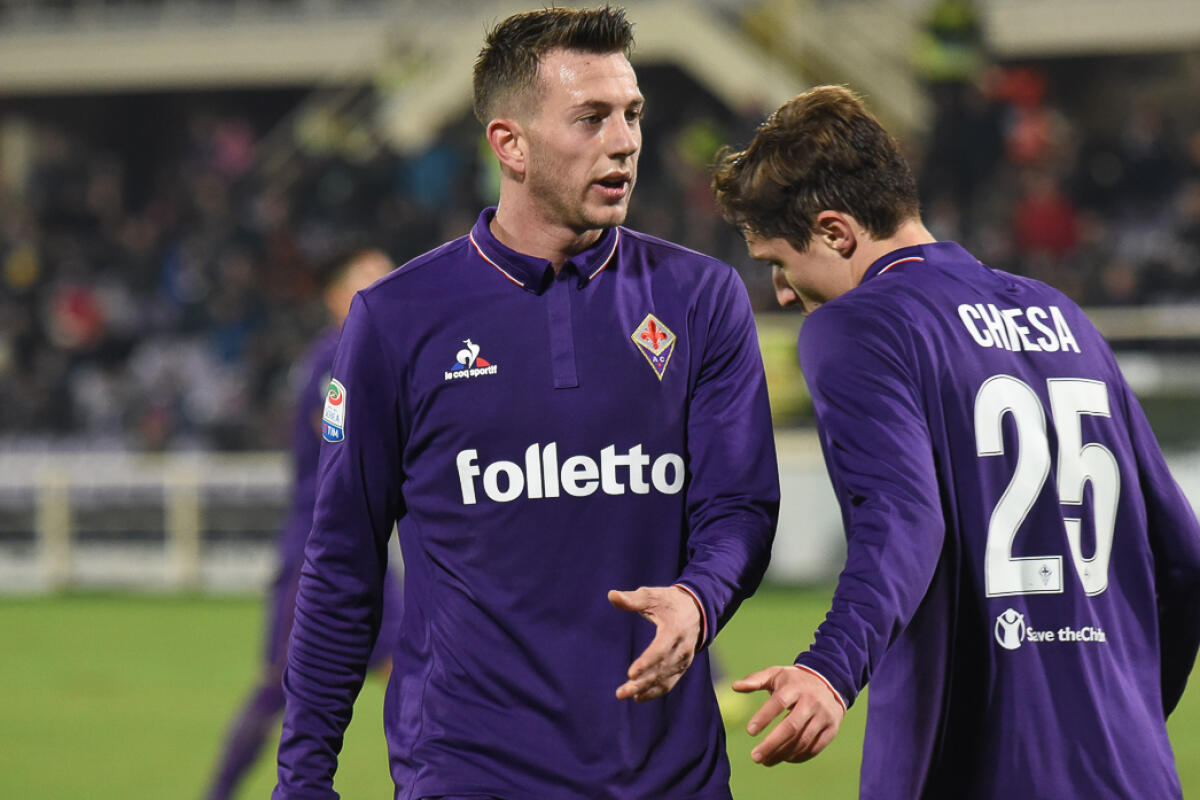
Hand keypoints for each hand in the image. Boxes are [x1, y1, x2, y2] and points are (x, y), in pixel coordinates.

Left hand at [608, 586, 701, 701]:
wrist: (696, 609)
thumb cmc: (668, 601)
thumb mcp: (652, 595)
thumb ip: (632, 599)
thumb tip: (611, 595)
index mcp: (674, 630)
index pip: (661, 650)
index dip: (646, 663)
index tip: (630, 674)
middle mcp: (682, 647)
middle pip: (662, 669)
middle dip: (642, 682)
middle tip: (621, 692)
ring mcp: (684, 659)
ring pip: (665, 679)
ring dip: (645, 689)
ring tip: (624, 694)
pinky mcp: (683, 665)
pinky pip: (670, 682)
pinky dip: (656, 691)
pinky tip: (639, 697)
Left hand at [733, 665, 844, 765]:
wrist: (830, 681)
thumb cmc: (794, 680)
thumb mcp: (776, 674)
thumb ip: (755, 680)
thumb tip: (734, 687)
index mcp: (795, 687)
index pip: (778, 703)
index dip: (763, 717)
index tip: (749, 731)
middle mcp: (811, 701)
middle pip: (791, 726)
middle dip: (772, 744)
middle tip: (754, 757)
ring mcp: (823, 716)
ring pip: (802, 740)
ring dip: (783, 754)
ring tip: (765, 761)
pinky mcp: (831, 729)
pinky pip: (814, 748)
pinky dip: (799, 756)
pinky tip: (784, 758)